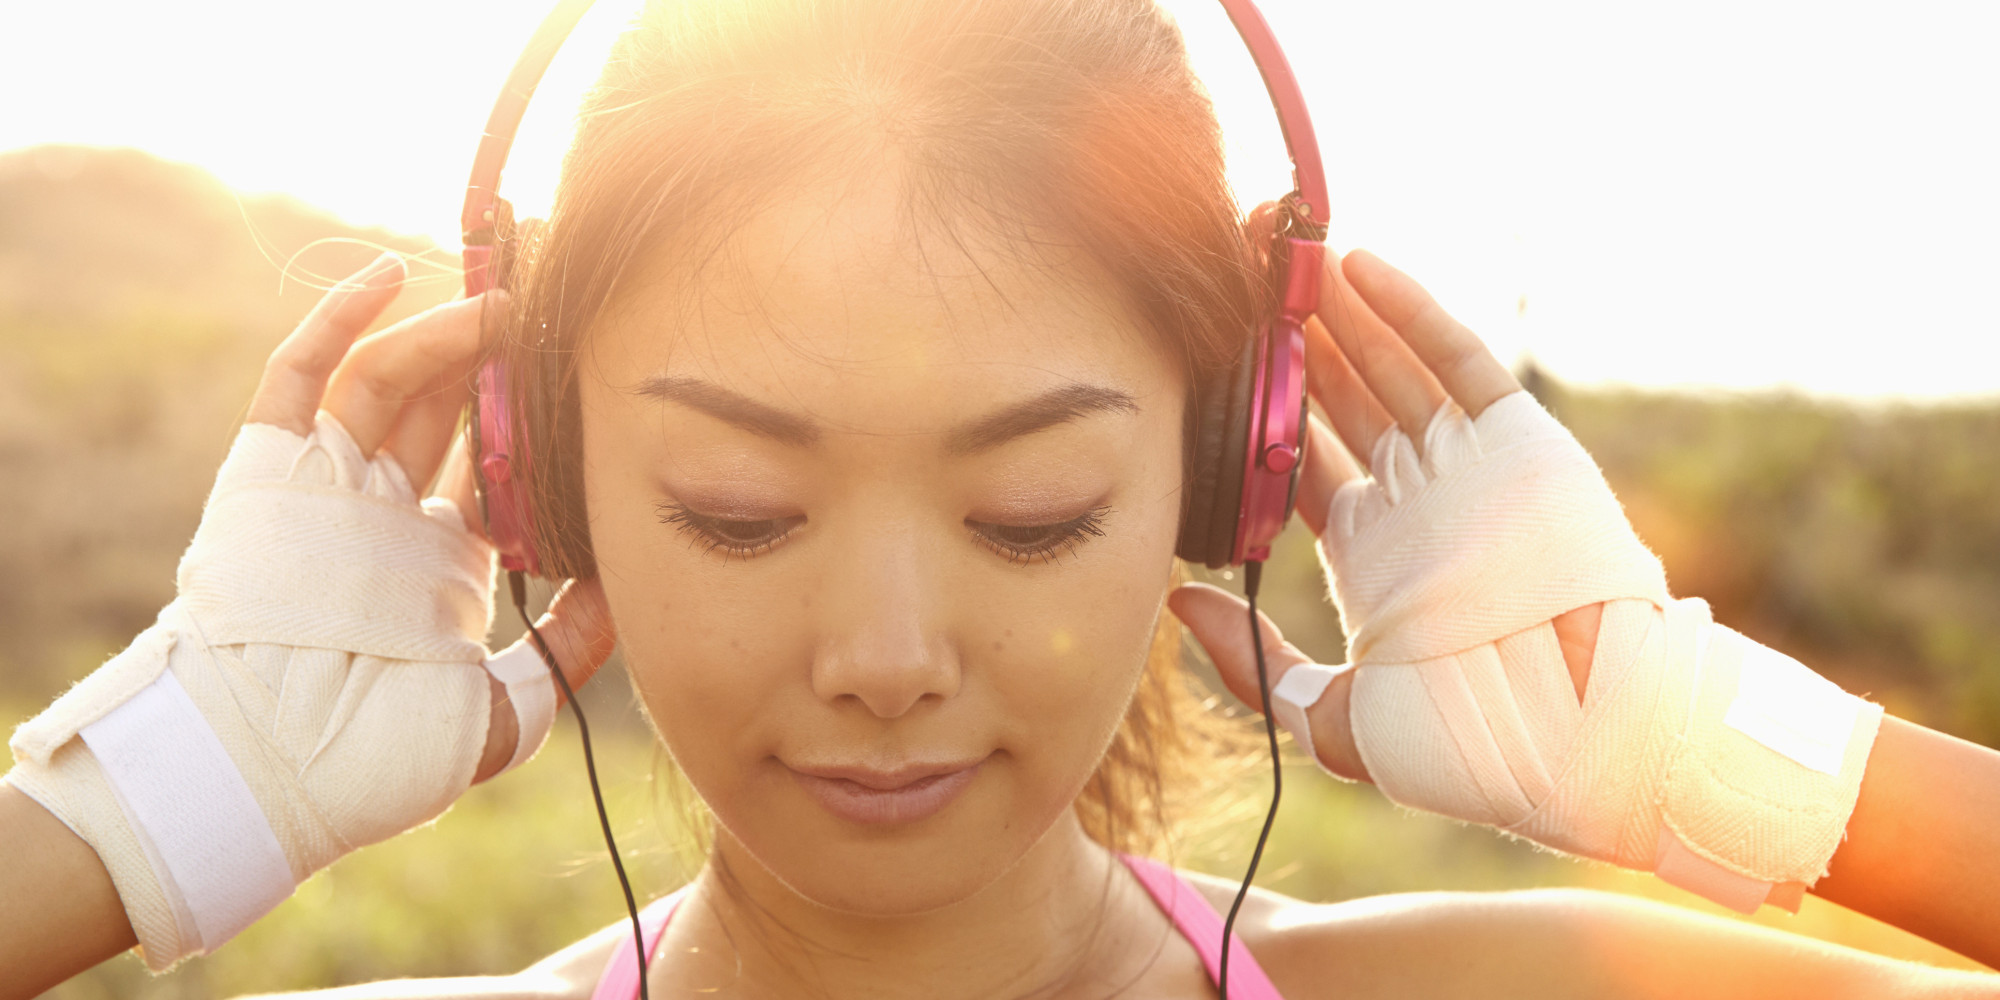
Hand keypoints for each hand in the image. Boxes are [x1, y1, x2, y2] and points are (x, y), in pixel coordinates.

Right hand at [7, 254, 622, 968]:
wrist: (274, 771)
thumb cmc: (380, 761)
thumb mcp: (504, 712)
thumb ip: (567, 651)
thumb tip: (626, 591)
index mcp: (433, 565)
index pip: (491, 472)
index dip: (533, 425)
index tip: (586, 382)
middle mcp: (381, 516)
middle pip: (443, 410)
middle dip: (496, 360)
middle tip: (551, 314)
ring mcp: (325, 488)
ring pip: (388, 382)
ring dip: (445, 335)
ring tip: (507, 300)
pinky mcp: (268, 469)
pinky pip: (297, 375)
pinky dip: (335, 318)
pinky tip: (390, 272)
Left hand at [1170, 249, 1597, 780]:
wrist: (1584, 736)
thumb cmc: (1471, 748)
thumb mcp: (1333, 722)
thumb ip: (1253, 666)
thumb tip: (1176, 607)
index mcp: (1375, 560)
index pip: (1306, 464)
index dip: (1266, 412)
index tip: (1216, 364)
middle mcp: (1417, 503)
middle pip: (1344, 401)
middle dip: (1295, 344)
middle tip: (1241, 282)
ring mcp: (1468, 467)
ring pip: (1392, 367)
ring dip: (1342, 312)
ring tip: (1286, 257)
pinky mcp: (1519, 441)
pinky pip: (1459, 360)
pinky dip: (1411, 311)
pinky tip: (1360, 268)